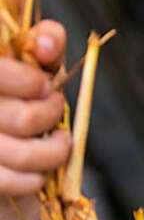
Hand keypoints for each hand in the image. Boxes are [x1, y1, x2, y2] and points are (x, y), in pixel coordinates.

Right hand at [0, 20, 69, 219]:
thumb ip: (37, 43)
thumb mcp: (25, 70)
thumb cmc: (11, 104)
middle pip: (18, 115)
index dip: (27, 78)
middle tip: (55, 105)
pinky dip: (37, 176)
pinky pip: (14, 180)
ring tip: (61, 139)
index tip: (44, 82)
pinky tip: (42, 168)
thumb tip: (51, 38)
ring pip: (21, 151)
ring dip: (54, 147)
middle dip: (47, 111)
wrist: (3, 168)